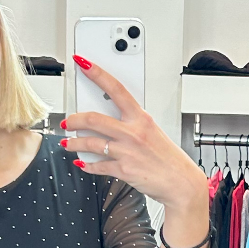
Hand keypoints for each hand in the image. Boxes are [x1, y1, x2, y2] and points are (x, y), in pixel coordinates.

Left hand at [61, 56, 208, 216]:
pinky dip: (87, 165)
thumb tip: (109, 121)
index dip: (97, 74)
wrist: (181, 183)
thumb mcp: (153, 132)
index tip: (83, 64)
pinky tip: (82, 163)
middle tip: (67, 122)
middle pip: (93, 118)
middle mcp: (132, 132)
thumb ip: (131, 125)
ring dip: (74, 143)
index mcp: (141, 118)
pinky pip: (97, 166)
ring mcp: (126, 151)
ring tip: (68, 144)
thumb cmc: (169, 158)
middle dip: (74, 120)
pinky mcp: (123, 169)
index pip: (116, 89)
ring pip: (90, 142)